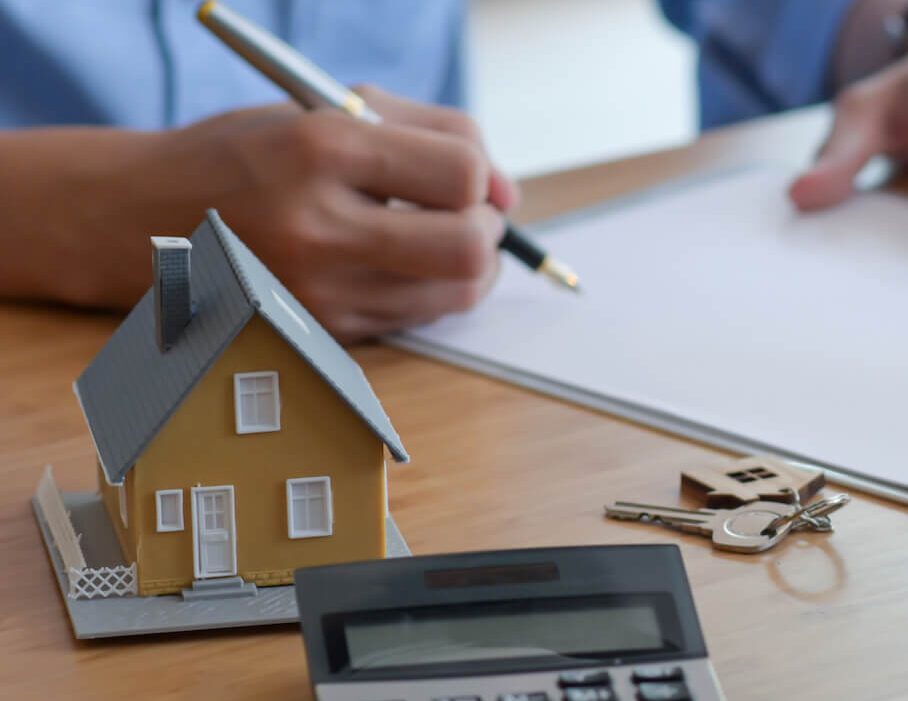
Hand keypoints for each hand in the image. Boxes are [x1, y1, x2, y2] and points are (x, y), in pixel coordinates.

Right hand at [170, 85, 517, 340]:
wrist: (138, 217)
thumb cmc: (247, 154)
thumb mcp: (326, 109)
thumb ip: (432, 131)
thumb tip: (507, 191)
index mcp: (321, 150)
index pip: (460, 176)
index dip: (485, 178)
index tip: (474, 180)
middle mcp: (317, 227)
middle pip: (468, 250)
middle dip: (490, 232)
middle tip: (473, 217)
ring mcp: (315, 291)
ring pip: (454, 296)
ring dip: (468, 267)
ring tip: (437, 239)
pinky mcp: (318, 334)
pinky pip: (414, 319)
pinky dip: (424, 292)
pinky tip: (393, 266)